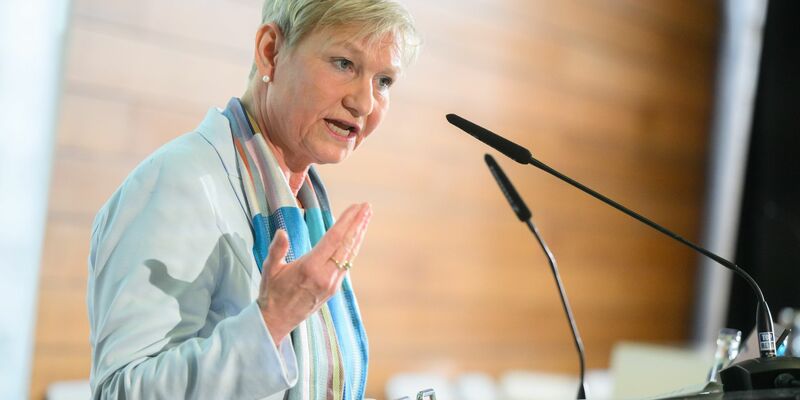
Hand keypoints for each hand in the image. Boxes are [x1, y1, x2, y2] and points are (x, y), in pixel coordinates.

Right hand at [257, 203, 371, 342]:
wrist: (277, 320)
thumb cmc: (272, 292)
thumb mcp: (270, 269)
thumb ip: (277, 249)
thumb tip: (282, 232)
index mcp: (310, 268)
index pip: (334, 239)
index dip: (346, 221)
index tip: (356, 207)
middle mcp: (325, 276)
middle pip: (347, 245)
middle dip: (358, 224)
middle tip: (367, 207)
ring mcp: (332, 283)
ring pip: (350, 255)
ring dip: (359, 235)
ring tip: (366, 218)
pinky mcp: (334, 288)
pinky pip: (347, 264)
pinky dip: (353, 248)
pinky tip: (356, 238)